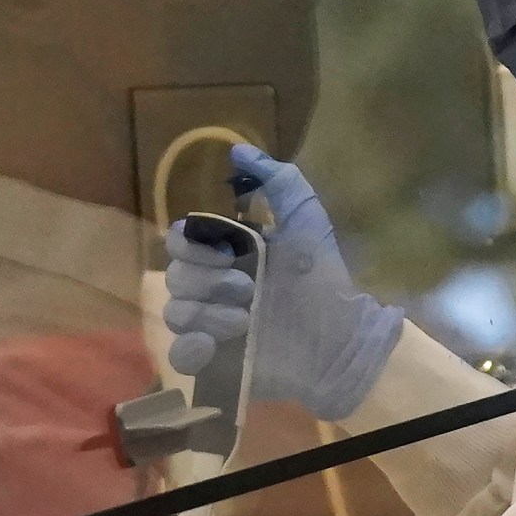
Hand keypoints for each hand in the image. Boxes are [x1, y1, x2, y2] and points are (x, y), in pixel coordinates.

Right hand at [163, 144, 403, 421]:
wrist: (341, 344)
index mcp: (229, 254)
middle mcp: (214, 288)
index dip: (195, 244)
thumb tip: (239, 150)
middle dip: (209, 281)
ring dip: (208, 313)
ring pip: (175, 312)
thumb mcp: (308, 225)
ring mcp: (210, 327)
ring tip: (246, 321)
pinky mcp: (212, 364)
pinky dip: (191, 348)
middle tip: (249, 289)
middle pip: (174, 275)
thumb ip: (280, 183)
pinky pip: (178, 354)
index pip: (179, 239)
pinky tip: (216, 346)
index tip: (229, 250)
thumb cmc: (325, 283)